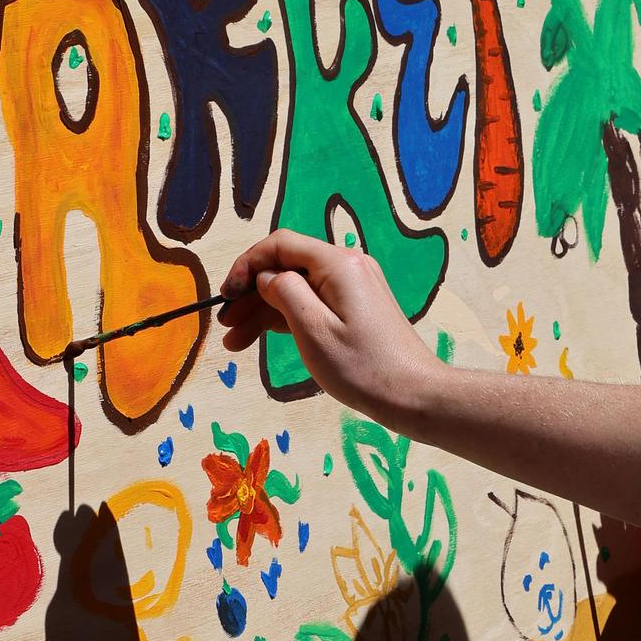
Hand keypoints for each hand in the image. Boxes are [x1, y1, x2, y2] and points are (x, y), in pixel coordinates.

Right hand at [220, 230, 438, 427]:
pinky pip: (313, 301)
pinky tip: (263, 337)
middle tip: (225, 326)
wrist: (415, 395)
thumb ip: (283, 293)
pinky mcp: (356, 306)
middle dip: (251, 294)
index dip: (247, 265)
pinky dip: (287, 317)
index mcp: (337, 264)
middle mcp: (347, 265)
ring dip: (264, 310)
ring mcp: (353, 286)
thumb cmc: (363, 367)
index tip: (225, 295)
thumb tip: (265, 276)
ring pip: (297, 287)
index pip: (280, 245)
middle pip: (287, 267)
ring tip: (235, 342)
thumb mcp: (313, 330)